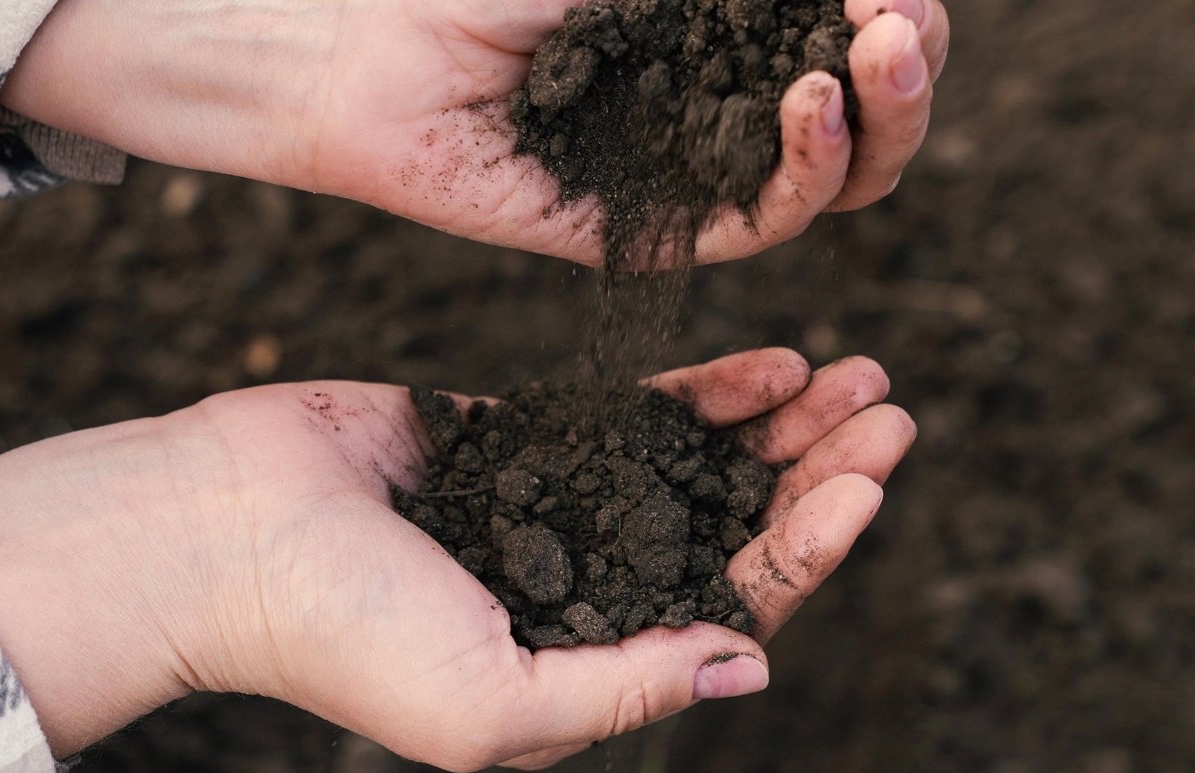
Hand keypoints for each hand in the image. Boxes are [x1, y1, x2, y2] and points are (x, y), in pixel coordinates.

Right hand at [0, 349, 914, 768]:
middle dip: (814, 478)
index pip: (729, 610)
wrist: (219, 530)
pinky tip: (764, 365)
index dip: (808, 550)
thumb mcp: (491, 705)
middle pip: (729, 533)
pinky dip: (698, 395)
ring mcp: (553, 511)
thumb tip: (750, 668)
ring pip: (694, 469)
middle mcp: (581, 592)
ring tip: (852, 377)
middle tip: (890, 416)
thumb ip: (623, 689)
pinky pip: (629, 417)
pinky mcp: (518, 440)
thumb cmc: (339, 635)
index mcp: (582, 667)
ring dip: (776, 429)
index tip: (868, 482)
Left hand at [1, 0, 948, 266]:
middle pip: (866, 132)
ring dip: (878, 122)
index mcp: (724, 57)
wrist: (372, 47)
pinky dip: (799, 169)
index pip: (854, 57)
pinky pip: (751, 227)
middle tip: (905, 24)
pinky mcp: (639, 237)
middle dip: (911, 77)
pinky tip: (806, 98)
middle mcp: (716, 125)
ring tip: (874, 50)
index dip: (905, 25)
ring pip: (829, 188)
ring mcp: (683, 184)